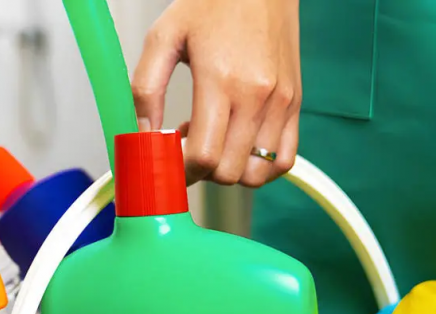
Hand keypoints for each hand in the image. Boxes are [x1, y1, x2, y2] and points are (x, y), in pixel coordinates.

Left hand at [132, 0, 300, 186]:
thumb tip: (141, 136)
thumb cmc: (212, 3)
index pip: (203, 156)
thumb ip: (145, 89)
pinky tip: (238, 146)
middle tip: (185, 145)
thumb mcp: (163, 37)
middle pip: (228, 172)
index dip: (178, 171)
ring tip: (213, 140)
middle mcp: (257, 96)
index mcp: (221, 80)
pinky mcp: (295, 104)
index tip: (164, 162)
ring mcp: (281, 103)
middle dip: (199, 172)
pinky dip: (259, 167)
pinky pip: (283, 161)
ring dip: (228, 170)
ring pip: (256, 174)